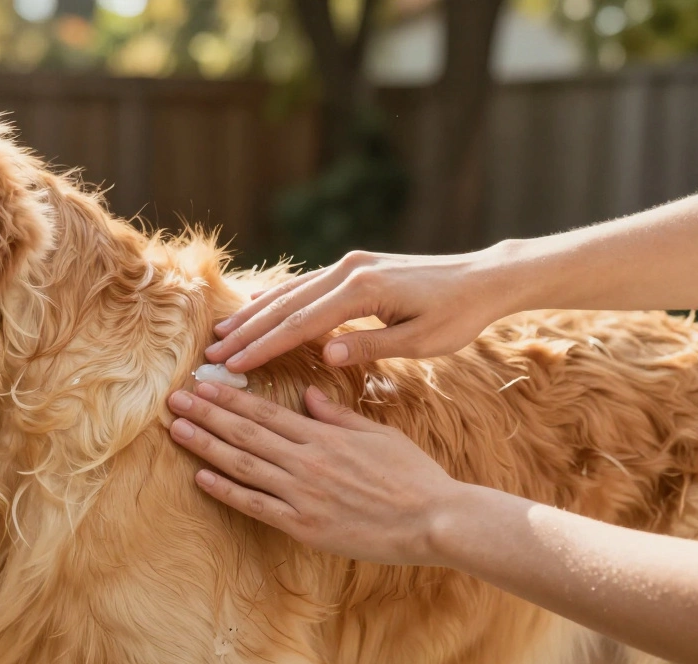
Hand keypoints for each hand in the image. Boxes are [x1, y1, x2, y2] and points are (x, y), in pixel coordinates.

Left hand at [166, 381, 463, 565]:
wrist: (434, 520)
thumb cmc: (412, 476)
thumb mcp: (378, 434)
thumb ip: (337, 415)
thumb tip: (307, 394)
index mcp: (324, 436)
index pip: (265, 412)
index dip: (229, 398)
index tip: (202, 384)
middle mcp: (307, 461)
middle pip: (245, 434)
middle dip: (206, 414)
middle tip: (173, 400)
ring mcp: (303, 495)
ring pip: (243, 465)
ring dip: (206, 446)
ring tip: (177, 430)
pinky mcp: (305, 526)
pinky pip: (256, 506)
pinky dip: (226, 491)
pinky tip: (201, 477)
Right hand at [205, 250, 510, 373]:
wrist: (485, 278)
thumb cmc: (458, 316)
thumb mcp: (420, 340)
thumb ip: (370, 346)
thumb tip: (325, 354)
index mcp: (364, 290)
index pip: (301, 324)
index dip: (263, 347)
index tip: (232, 366)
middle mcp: (350, 270)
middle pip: (286, 304)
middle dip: (247, 332)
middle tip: (212, 355)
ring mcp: (351, 264)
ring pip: (292, 291)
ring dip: (256, 314)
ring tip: (224, 334)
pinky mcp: (357, 266)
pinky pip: (307, 283)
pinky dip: (279, 299)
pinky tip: (259, 309)